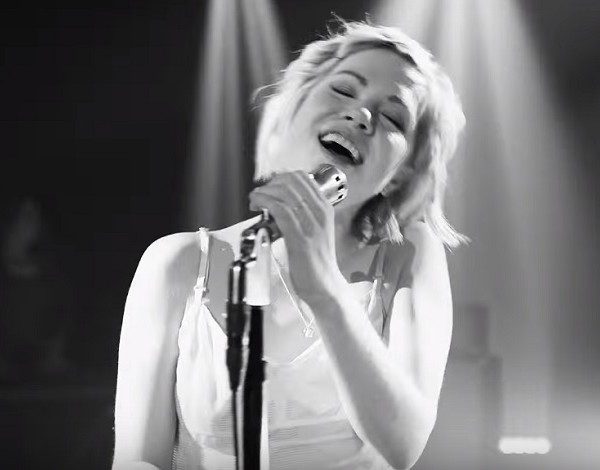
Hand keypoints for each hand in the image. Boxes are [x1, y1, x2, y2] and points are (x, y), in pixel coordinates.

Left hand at [248, 171, 343, 303]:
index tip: (270, 187)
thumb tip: (282, 200)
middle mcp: (320, 212)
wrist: (323, 283)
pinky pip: (280, 210)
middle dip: (270, 184)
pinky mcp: (299, 237)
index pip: (302, 178)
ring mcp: (310, 224)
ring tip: (255, 200)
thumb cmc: (316, 259)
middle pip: (291, 182)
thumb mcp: (315, 229)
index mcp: (325, 208)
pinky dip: (265, 203)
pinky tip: (257, 206)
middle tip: (260, 194)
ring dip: (264, 193)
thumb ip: (304, 213)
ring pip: (284, 193)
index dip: (281, 178)